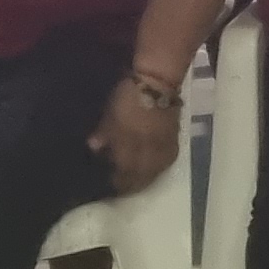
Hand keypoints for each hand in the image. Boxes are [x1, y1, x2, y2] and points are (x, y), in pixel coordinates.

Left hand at [91, 70, 184, 191]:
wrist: (157, 79)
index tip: (106, 186)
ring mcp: (163, 146)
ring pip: (154, 170)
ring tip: (136, 183)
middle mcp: (148, 150)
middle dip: (129, 184)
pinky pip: (164, 161)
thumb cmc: (129, 94)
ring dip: (144, 179)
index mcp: (131, 144)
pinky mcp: (173, 139)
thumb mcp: (111, 113)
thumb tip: (95, 149)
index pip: (123, 170)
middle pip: (139, 174)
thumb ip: (104, 133)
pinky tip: (152, 170)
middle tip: (120, 189)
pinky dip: (157, 169)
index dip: (115, 180)